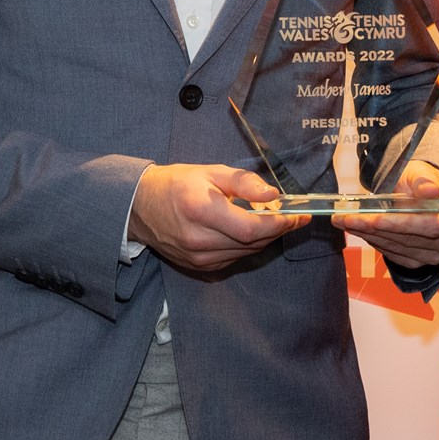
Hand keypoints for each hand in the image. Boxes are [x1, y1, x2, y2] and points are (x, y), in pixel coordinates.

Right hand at [129, 163, 302, 271]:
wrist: (140, 207)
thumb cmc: (177, 184)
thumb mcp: (211, 172)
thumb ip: (244, 183)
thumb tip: (274, 195)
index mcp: (200, 211)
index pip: (250, 228)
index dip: (279, 224)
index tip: (298, 214)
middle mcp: (198, 239)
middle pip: (252, 242)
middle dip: (278, 229)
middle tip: (294, 216)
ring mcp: (197, 258)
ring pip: (246, 252)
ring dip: (264, 238)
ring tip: (274, 221)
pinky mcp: (199, 267)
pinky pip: (234, 258)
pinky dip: (247, 245)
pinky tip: (249, 231)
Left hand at [334, 160, 438, 267]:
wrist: (421, 194)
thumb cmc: (424, 180)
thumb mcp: (423, 171)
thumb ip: (424, 179)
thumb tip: (430, 190)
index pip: (435, 224)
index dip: (406, 223)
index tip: (378, 219)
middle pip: (413, 239)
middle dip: (377, 228)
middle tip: (346, 217)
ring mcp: (438, 255)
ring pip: (399, 248)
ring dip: (369, 235)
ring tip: (345, 220)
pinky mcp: (420, 262)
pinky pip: (394, 255)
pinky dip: (373, 242)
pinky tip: (358, 230)